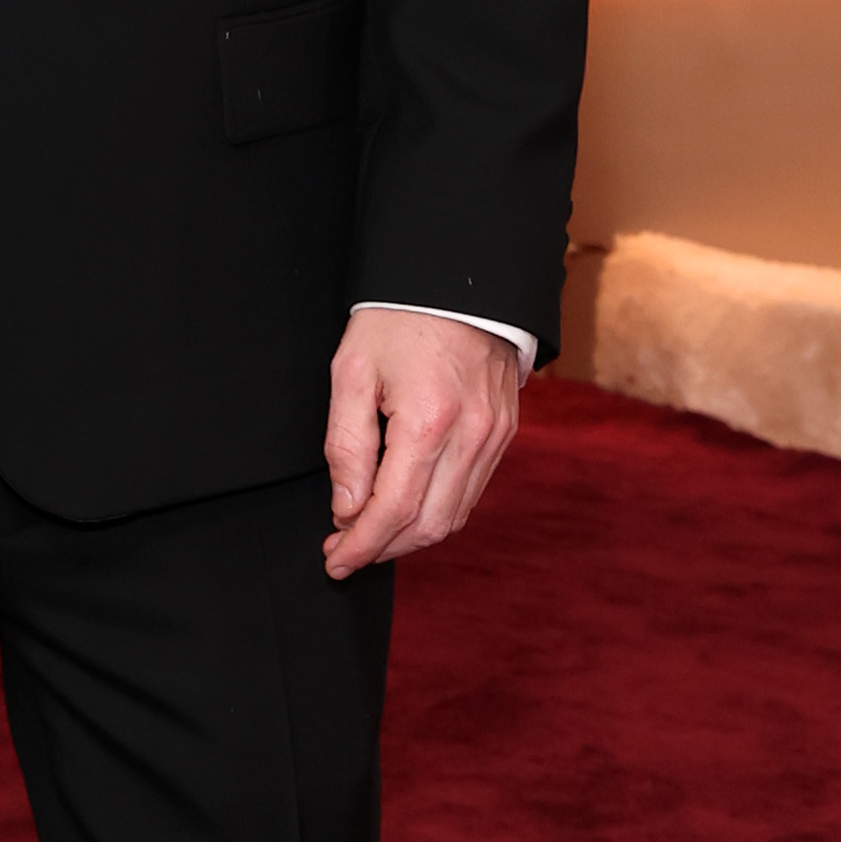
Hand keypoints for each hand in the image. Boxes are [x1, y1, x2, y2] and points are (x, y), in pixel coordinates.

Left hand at [322, 306, 520, 577]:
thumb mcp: (352, 372)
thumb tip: (347, 508)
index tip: (334, 560)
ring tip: (370, 534)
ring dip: (410, 536)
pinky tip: (406, 508)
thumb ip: (347, 446)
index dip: (361, 545)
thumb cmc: (398, 319)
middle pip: (428, 525)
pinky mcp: (505, 432)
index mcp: (429, 421)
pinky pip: (471, 492)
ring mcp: (496, 436)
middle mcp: (472, 436)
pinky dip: (437, 512)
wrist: (458, 280)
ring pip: (454, 516)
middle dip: (383, 548)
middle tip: (345, 552)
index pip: (394, 510)